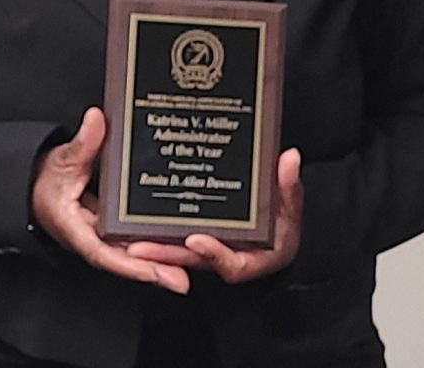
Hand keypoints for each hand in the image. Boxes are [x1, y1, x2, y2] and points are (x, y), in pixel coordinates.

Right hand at [30, 107, 190, 293]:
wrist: (35, 183)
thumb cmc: (45, 178)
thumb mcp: (63, 160)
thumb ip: (82, 144)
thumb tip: (96, 120)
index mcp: (75, 229)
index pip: (103, 252)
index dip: (129, 265)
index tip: (153, 271)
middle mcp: (90, 237)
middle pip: (123, 260)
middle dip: (152, 270)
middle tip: (181, 278)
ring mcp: (101, 234)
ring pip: (129, 253)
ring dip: (155, 262)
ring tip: (185, 269)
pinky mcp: (108, 227)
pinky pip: (130, 240)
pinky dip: (149, 245)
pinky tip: (172, 245)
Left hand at [127, 148, 302, 284]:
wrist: (277, 228)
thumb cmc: (284, 222)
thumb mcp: (292, 206)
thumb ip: (290, 186)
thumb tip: (290, 158)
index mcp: (254, 255)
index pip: (233, 264)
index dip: (214, 254)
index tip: (195, 240)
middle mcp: (228, 255)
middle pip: (196, 260)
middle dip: (167, 255)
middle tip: (140, 247)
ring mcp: (210, 247)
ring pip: (181, 252)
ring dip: (157, 247)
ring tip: (131, 240)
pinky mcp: (196, 237)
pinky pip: (177, 237)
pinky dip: (160, 231)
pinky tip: (138, 221)